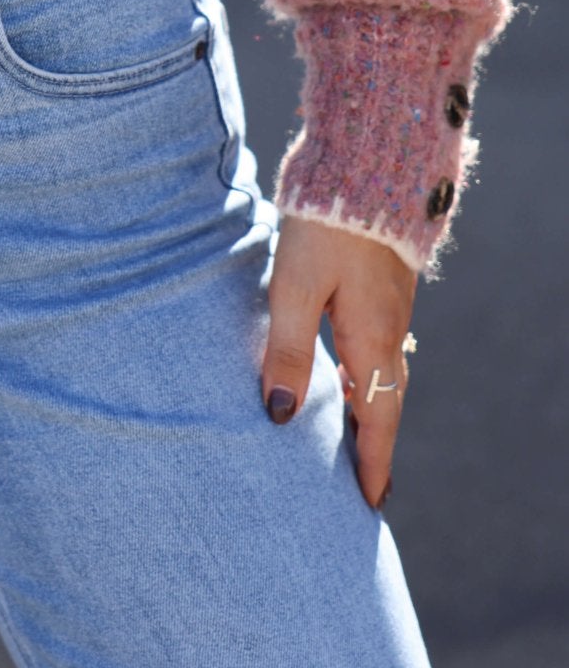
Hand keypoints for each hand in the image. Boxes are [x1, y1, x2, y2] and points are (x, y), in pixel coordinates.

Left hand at [260, 213, 417, 509]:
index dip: (372, 461)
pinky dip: (363, 370)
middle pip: (383, 398)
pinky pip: (375, 343)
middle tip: (364, 483)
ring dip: (367, 406)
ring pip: (380, 369)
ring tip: (349, 436)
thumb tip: (279, 415)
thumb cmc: (325, 226)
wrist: (365, 163)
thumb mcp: (295, 288)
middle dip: (372, 442)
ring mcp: (388, 303)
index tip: (371, 503)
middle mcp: (388, 327)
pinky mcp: (379, 281)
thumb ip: (287, 350)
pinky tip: (343, 368)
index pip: (376, 418)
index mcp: (372, 338)